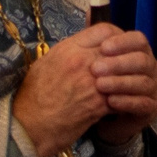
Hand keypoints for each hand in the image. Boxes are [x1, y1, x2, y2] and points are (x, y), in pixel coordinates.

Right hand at [12, 26, 156, 156]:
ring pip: (124, 72)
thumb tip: (84, 47)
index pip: (104, 30)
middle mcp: (82, 61)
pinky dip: (125, 98)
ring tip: (128, 83)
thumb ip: (68, 51)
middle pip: (118, 49)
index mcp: (68, 48)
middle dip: (126, 56)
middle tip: (128, 64)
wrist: (28, 126)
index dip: (116, 37)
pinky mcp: (98, 104)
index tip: (116, 46)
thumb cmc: (32, 96)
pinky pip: (123, 95)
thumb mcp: (45, 63)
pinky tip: (122, 102)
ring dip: (128, 78)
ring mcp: (92, 83)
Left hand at [89, 30, 156, 145]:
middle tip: (95, 69)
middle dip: (119, 63)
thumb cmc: (103, 82)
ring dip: (120, 83)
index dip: (122, 42)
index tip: (103, 48)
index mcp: (139, 51)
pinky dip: (126, 101)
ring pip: (143, 82)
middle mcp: (151, 67)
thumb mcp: (96, 57)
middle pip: (142, 60)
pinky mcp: (151, 108)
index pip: (138, 40)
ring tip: (99, 86)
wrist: (105, 114)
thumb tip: (90, 9)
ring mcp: (153, 88)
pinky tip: (110, 102)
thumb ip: (95, 35)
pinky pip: (143, 103)